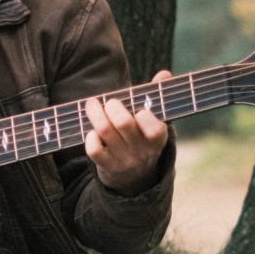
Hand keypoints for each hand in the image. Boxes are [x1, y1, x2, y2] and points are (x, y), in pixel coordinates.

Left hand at [83, 70, 171, 196]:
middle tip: (109, 102)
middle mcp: (142, 152)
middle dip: (113, 106)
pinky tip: (92, 132)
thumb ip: (158, 98)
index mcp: (158, 139)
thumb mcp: (155, 123)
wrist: (135, 180)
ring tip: (92, 105)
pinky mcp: (107, 167)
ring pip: (105, 131)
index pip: (155, 129)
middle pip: (123, 123)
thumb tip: (165, 74)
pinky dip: (90, 136)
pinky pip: (94, 149)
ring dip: (95, 113)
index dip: (145, 116)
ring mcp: (124, 161)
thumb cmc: (143, 140)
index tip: (139, 110)